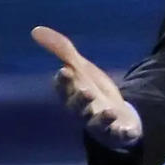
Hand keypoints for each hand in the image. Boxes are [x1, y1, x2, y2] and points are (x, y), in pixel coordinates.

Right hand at [32, 26, 142, 148]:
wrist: (115, 116)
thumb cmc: (91, 90)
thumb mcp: (81, 68)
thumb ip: (62, 50)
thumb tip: (36, 30)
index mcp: (72, 94)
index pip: (64, 89)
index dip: (64, 81)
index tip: (66, 71)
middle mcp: (82, 110)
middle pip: (78, 106)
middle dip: (81, 100)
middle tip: (86, 92)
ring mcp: (99, 123)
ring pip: (97, 123)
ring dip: (102, 118)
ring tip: (110, 111)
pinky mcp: (117, 132)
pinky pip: (119, 135)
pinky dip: (123, 134)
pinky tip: (128, 131)